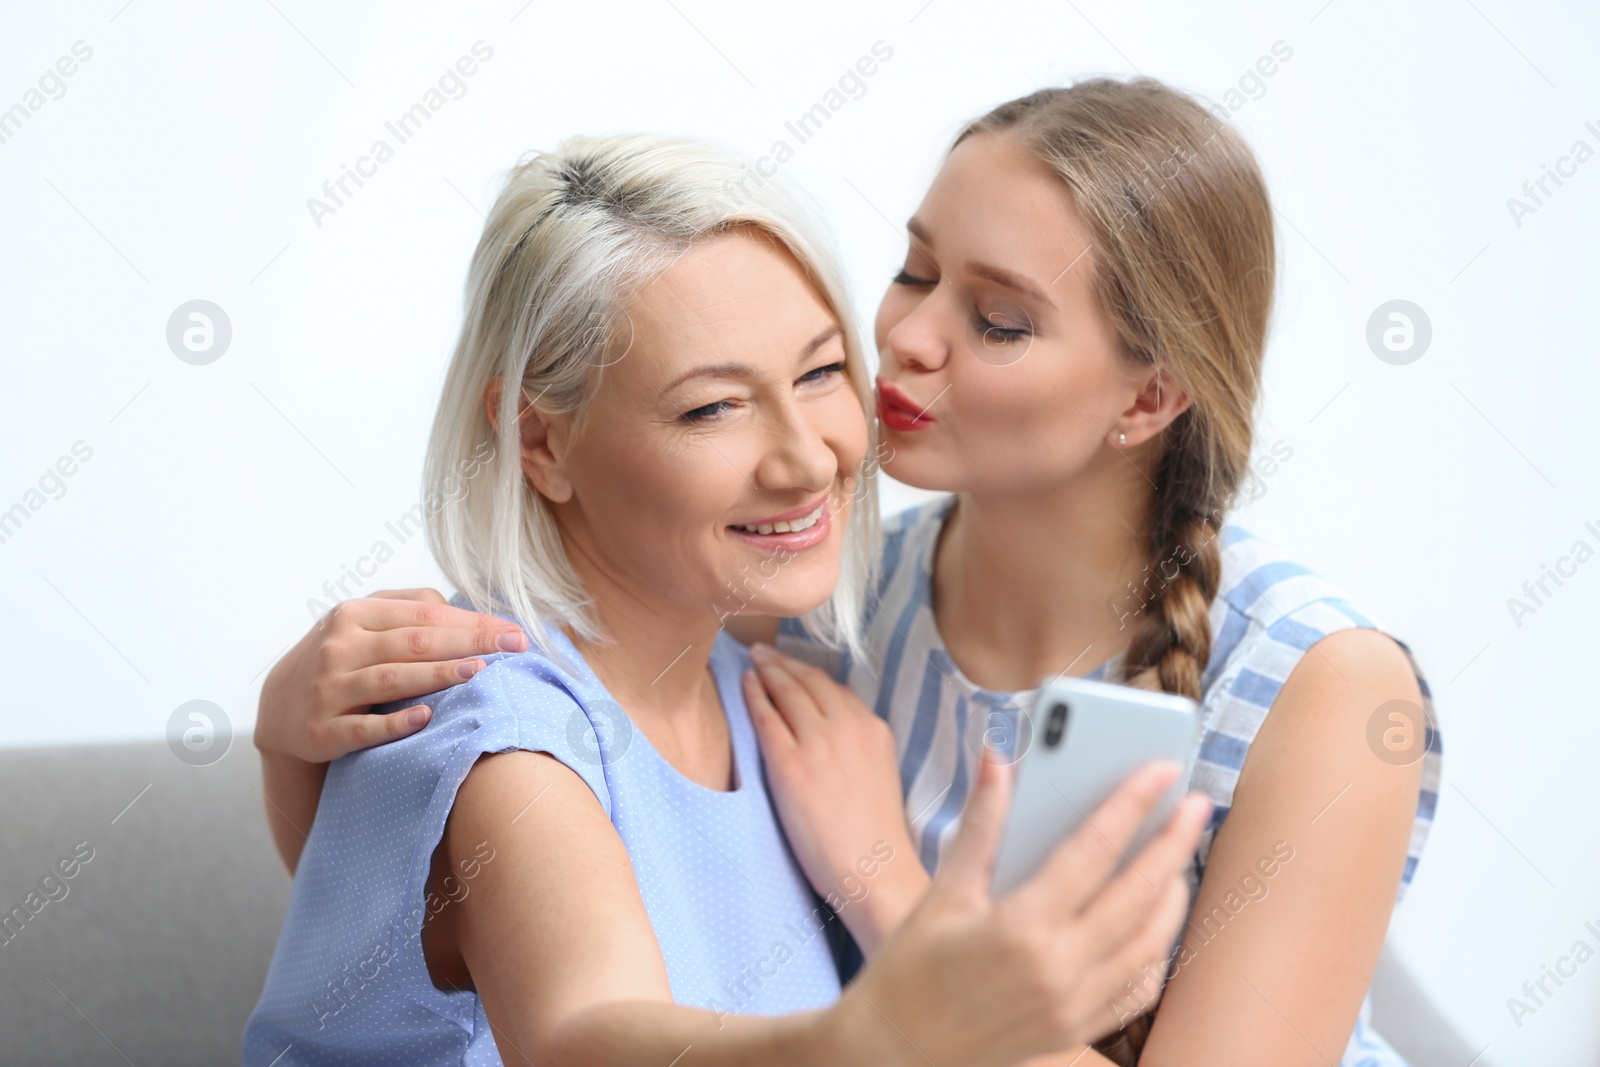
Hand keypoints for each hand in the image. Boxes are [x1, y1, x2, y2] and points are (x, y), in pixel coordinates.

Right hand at [254, 588, 526, 763]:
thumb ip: (410, 609)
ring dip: (436, 675)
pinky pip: (363, 728)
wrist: (280, 707)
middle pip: (413, 642)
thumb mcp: (363, 624)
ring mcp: (329, 689)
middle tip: (515, 646)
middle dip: (469, 641)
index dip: (473, 621)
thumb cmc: (341, 659)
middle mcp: (340, 648)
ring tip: (478, 670)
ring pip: (390, 679)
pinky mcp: (322, 731)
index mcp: (354, 616)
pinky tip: (426, 717)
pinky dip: (394, 723)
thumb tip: (465, 610)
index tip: (515, 631)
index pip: (424, 615)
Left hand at [743, 643, 925, 952]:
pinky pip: (767, 718)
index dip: (808, 674)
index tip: (791, 666)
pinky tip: (745, 685)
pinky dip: (755, 696)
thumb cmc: (875, 836)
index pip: (835, 689)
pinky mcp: (791, 764)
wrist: (874, 869)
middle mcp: (849, 727)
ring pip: (788, 691)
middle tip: (763, 653)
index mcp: (874, 729)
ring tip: (752, 662)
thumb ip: (858, 746)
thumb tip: (830, 735)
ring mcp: (818, 744)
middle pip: (810, 681)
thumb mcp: (880, 774)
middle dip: (784, 663)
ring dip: (768, 671)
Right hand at [827, 755, 1210, 1066]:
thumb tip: (998, 759)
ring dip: (1174, 894)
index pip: (1093, 851)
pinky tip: (1155, 920)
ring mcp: (1075, 1006)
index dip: (1132, 805)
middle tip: (1197, 804)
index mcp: (1020, 928)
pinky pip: (1139, 989)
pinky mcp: (1078, 1030)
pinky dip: (1157, 950)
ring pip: (1152, 943)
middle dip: (1174, 842)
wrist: (896, 1051)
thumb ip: (981, 823)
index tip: (1161, 771)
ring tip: (1179, 855)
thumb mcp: (943, 891)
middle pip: (1139, 893)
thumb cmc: (910, 969)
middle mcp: (1058, 970)